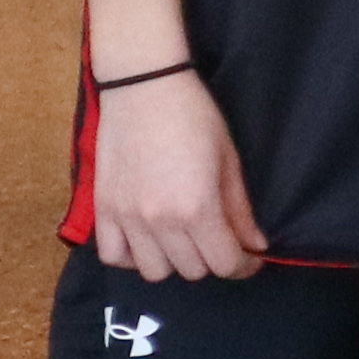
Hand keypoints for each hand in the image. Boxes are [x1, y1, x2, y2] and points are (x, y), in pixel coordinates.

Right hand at [82, 74, 263, 284]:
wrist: (144, 87)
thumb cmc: (194, 117)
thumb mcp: (229, 162)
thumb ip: (240, 210)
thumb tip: (256, 245)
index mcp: (197, 209)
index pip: (224, 263)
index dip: (244, 266)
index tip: (251, 257)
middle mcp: (159, 221)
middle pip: (192, 270)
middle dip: (213, 259)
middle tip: (219, 238)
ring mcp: (126, 217)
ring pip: (154, 271)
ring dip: (174, 261)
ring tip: (184, 239)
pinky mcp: (102, 209)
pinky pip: (113, 256)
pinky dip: (132, 257)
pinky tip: (148, 241)